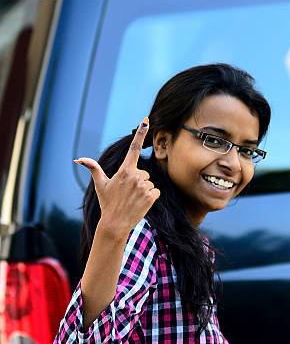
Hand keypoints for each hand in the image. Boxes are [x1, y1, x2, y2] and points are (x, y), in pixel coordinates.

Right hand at [75, 117, 159, 234]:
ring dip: (144, 190)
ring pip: (150, 183)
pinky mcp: (151, 196)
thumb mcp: (100, 184)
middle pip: (144, 173)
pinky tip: (141, 203)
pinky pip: (156, 191)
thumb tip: (78, 159)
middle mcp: (135, 176)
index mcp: (124, 170)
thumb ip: (93, 169)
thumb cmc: (107, 203)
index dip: (140, 133)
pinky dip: (151, 197)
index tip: (146, 119)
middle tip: (127, 193)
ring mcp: (144, 186)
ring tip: (133, 199)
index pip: (133, 148)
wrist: (115, 223)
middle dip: (138, 182)